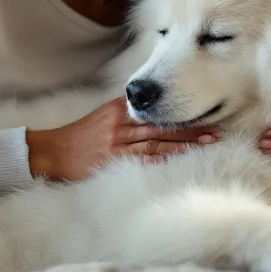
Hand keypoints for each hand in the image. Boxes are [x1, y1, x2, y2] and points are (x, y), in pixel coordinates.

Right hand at [26, 97, 219, 182]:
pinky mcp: (111, 160)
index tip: (206, 115)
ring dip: (184, 145)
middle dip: (190, 128)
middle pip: (162, 125)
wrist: (54, 152)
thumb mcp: (105, 116)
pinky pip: (140, 160)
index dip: (182, 115)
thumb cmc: (82, 136)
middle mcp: (120, 123)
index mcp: (120, 110)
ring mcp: (116, 143)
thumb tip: (157, 112)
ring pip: (156, 142)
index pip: (157, 111)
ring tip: (207, 145)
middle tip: (216, 131)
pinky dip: (161, 160)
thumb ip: (130, 114)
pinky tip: (179, 162)